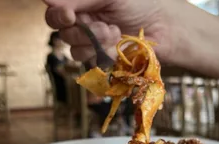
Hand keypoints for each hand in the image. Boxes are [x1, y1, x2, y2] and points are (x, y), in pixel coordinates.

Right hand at [43, 0, 186, 63]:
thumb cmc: (140, 4)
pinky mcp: (102, 58)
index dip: (58, 16)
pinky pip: (90, 62)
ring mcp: (92, 42)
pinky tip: (116, 47)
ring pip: (75, 50)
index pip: (55, 12)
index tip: (70, 16)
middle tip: (105, 26)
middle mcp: (83, 22)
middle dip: (83, 32)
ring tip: (116, 34)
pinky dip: (103, 55)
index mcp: (82, 4)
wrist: (163, 28)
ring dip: (95, 43)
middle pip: (62, 33)